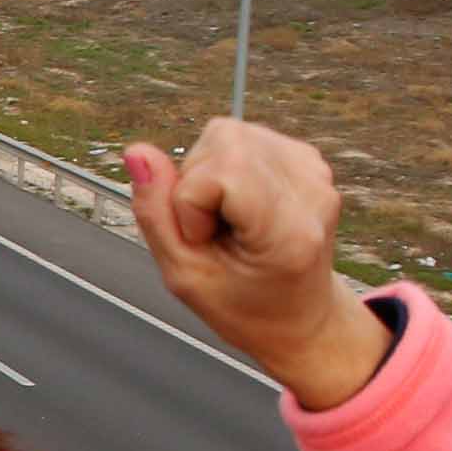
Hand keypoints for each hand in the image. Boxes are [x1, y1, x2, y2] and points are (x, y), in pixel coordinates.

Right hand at [124, 119, 392, 411]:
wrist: (301, 317)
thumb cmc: (243, 305)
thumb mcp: (183, 276)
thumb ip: (154, 213)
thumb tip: (136, 151)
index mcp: (288, 231)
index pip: (220, 172)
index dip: (190, 203)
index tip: (204, 240)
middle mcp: (311, 191)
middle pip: (223, 140)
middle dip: (195, 180)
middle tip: (211, 228)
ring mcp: (314, 171)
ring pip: (229, 133)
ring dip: (210, 173)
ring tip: (226, 217)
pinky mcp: (308, 158)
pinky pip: (244, 138)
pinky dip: (228, 167)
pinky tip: (240, 203)